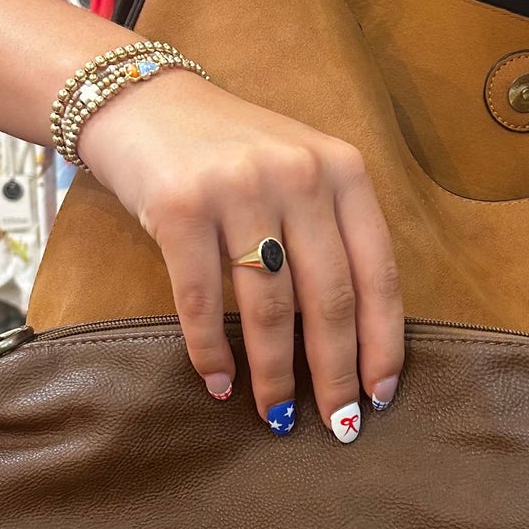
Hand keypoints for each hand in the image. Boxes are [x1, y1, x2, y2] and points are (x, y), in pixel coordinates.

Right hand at [76, 69, 405, 438]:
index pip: (378, 272)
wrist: (144, 103)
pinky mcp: (180, 207)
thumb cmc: (233, 154)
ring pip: (268, 307)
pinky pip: (200, 300)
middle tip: (338, 426)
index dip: (383, 342)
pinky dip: (210, 351)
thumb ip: (332, 234)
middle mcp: (299, 175)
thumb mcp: (301, 172)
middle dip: (336, 373)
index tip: (381, 395)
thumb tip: (355, 339)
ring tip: (275, 415)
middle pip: (329, 298)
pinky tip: (219, 385)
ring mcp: (238, 188)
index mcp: (344, 171)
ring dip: (274, 373)